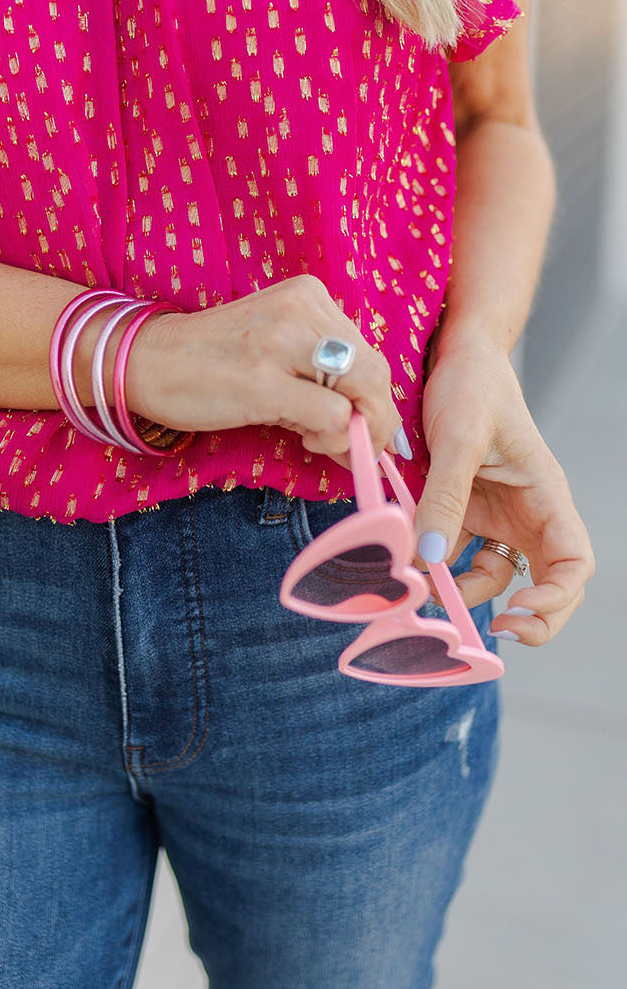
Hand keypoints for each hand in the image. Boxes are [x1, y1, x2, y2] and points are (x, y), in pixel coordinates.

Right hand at [121, 273, 403, 463]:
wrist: (147, 360)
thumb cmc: (213, 360)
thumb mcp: (276, 345)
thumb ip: (321, 369)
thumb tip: (368, 421)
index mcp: (308, 296)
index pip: (369, 351)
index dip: (374, 399)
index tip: (361, 429)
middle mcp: (301, 310)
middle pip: (376, 371)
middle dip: (375, 420)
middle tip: (352, 447)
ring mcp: (282, 344)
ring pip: (365, 390)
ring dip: (356, 430)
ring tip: (320, 440)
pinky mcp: (264, 383)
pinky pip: (333, 415)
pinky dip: (332, 437)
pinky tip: (304, 439)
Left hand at [412, 327, 595, 646]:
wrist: (453, 357)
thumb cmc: (471, 387)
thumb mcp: (457, 438)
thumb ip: (444, 497)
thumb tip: (428, 558)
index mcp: (546, 495)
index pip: (574, 561)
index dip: (557, 597)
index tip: (521, 610)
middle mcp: (529, 513)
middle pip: (546, 582)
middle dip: (528, 616)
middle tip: (494, 631)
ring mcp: (498, 515)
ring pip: (495, 575)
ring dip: (467, 590)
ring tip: (429, 590)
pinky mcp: (467, 511)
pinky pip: (459, 553)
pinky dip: (439, 565)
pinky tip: (413, 561)